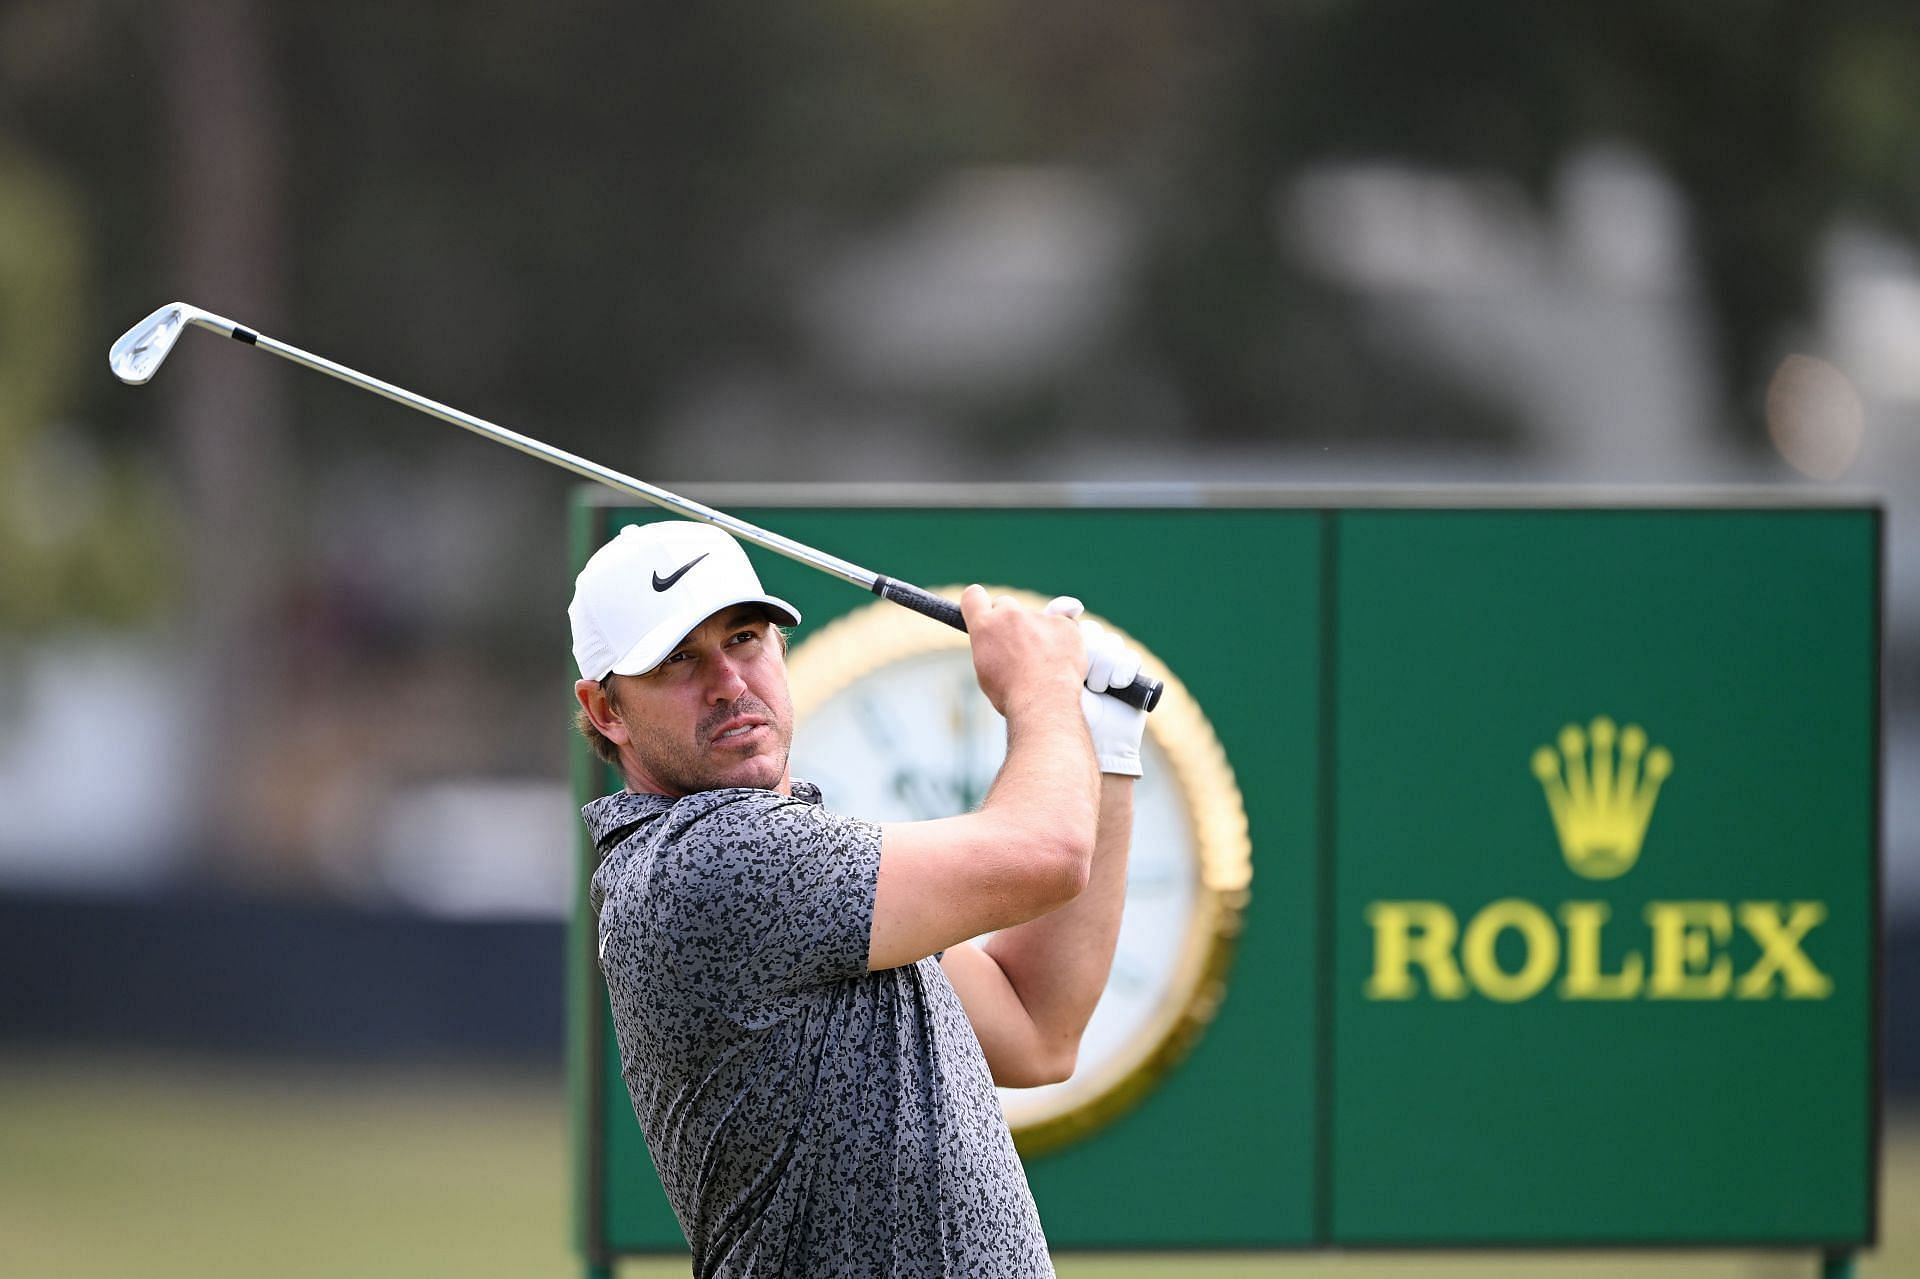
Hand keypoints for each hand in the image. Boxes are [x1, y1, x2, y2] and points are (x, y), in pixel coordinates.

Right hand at [961, 585, 1085, 717]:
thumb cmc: (1012, 694)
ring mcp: (1039, 616)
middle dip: (1010, 620)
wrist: (1044, 703)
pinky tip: (1061, 660)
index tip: (986, 613)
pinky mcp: (1064, 623)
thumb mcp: (986, 670)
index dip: (978, 603)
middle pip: (1006, 605)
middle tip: (1018, 645)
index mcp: (985, 626)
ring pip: (1036, 618)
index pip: (973, 595)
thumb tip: (995, 641)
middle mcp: (1010, 614)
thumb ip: (989, 646)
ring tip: (1044, 663)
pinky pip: (1062, 626)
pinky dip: (1062, 640)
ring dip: (1038, 633)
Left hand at [1044, 597, 1146, 777]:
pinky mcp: (1130, 680)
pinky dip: (1123, 669)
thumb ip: (1040, 647)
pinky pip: (1132, 659)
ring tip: (1097, 688)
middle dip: (1088, 649)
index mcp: (1060, 656)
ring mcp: (1108, 668)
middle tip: (1082, 674)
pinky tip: (1116, 684)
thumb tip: (1056, 613)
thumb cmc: (1053, 716)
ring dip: (1105, 664)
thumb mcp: (1040, 678)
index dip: (1070, 618)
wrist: (1077, 744)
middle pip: (1093, 631)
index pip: (1070, 623)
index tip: (1071, 614)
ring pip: (1113, 643)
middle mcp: (1085, 659)